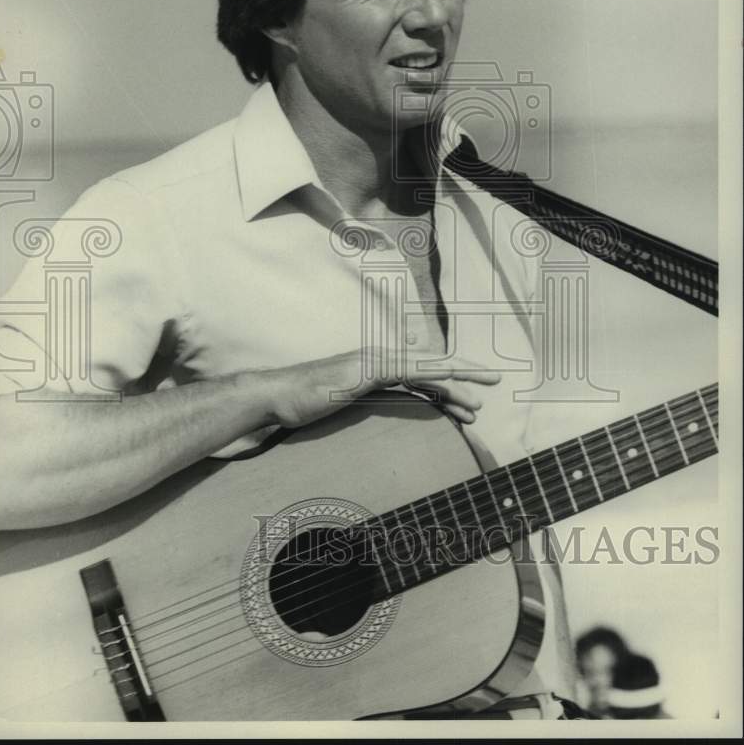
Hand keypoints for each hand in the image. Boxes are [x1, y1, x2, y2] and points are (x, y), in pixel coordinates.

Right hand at [255, 346, 500, 429]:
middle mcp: (379, 359)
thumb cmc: (303, 403)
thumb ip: (362, 400)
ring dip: (455, 381)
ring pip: (424, 367)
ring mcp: (372, 363)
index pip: (421, 374)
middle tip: (494, 383)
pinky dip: (429, 375)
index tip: (472, 399)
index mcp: (377, 368)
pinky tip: (448, 381)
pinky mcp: (365, 371)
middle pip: (431, 365)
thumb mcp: (341, 403)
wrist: (276, 397)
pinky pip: (404, 372)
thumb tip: (382, 411)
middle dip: (464, 374)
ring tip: (479, 401)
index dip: (449, 383)